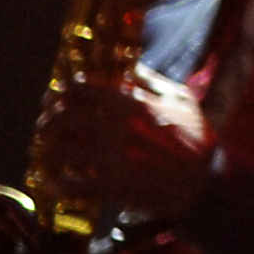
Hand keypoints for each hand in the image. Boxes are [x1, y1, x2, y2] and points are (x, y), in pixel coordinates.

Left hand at [41, 76, 210, 223]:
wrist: (206, 180)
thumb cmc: (196, 137)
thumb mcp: (181, 98)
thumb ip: (150, 80)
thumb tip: (125, 65)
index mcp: (131, 104)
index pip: (80, 89)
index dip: (62, 91)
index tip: (58, 95)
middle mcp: (116, 129)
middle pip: (61, 118)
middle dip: (48, 120)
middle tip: (47, 124)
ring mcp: (112, 159)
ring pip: (58, 151)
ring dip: (46, 151)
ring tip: (47, 152)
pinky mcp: (111, 187)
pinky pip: (70, 185)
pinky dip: (57, 183)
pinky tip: (56, 182)